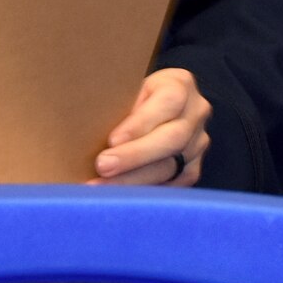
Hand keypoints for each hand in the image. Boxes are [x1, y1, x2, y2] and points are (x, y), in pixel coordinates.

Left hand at [90, 68, 209, 186]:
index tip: (112, 140)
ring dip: (133, 180)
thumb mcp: (126, 89)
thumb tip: (84, 125)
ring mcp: (197, 144)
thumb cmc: (129, 97)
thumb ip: (118, 104)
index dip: (140, 123)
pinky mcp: (192, 170)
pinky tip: (119, 197)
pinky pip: (170, 186)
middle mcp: (196, 113)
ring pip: (170, 167)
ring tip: (101, 186)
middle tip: (103, 166)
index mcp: (180, 84)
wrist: (149, 111)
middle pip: (172, 138)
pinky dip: (143, 191)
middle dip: (134, 156)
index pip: (168, 102)